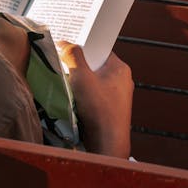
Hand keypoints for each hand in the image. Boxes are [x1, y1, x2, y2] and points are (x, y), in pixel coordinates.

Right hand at [57, 42, 132, 158]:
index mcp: (120, 68)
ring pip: (94, 83)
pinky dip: (84, 98)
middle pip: (95, 67)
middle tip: (66, 69)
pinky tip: (76, 103)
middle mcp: (122, 81)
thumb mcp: (81, 77)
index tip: (68, 50)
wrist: (108, 144)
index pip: (99, 50)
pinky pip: (95, 97)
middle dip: (80, 68)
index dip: (83, 48)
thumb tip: (65, 43)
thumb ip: (73, 56)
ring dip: (80, 85)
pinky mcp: (111, 111)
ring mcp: (118, 97)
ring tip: (70, 88)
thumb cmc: (99, 110)